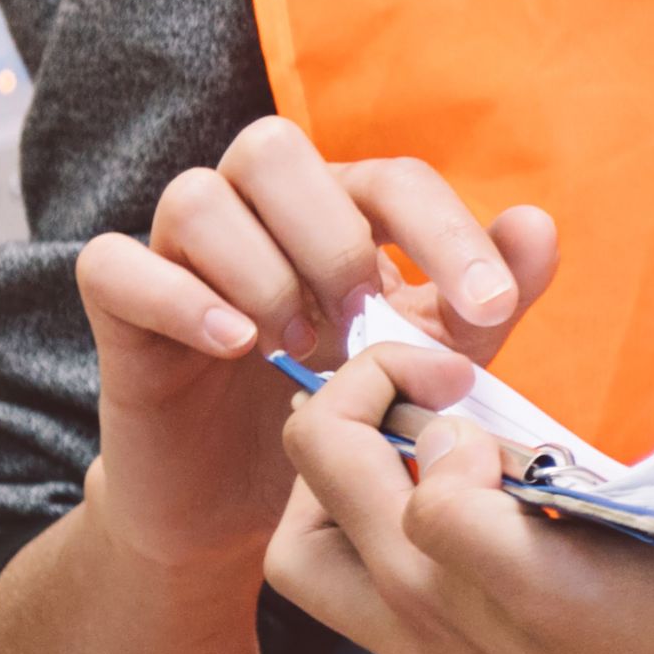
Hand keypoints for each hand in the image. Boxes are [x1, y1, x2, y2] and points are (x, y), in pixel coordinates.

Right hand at [63, 119, 552, 571]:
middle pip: (271, 149)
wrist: (238, 504)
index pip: (389, 177)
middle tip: (363, 324)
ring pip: (195, 197)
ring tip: (297, 349)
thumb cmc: (332, 414)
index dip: (445, 232)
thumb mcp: (421, 367)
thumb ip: (477, 307)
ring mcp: (175, 252)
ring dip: (260, 269)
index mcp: (331, 208)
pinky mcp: (118, 308)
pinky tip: (236, 347)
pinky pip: (116, 265)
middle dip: (333, 234)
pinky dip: (179, 298)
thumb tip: (537, 226)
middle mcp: (248, 209)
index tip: (491, 308)